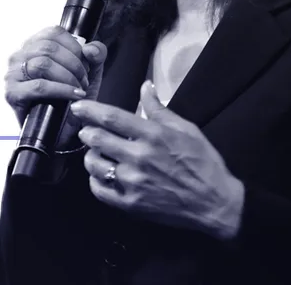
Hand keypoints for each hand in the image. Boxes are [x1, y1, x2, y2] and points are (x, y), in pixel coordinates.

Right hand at [4, 26, 107, 148]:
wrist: (65, 128)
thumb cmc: (73, 95)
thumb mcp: (91, 70)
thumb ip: (97, 54)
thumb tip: (90, 48)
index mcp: (34, 45)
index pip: (54, 33)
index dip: (75, 47)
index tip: (85, 63)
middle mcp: (19, 57)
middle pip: (48, 48)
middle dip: (74, 65)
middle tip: (84, 80)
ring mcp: (12, 75)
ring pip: (42, 64)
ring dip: (68, 77)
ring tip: (79, 89)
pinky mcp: (12, 94)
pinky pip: (39, 86)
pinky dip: (61, 90)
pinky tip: (74, 96)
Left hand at [72, 82, 245, 239]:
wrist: (213, 202)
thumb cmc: (203, 161)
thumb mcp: (187, 129)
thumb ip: (160, 109)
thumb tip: (145, 87)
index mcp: (154, 135)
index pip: (112, 118)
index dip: (90, 110)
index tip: (78, 107)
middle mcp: (139, 157)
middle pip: (97, 139)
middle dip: (87, 131)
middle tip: (86, 130)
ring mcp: (132, 182)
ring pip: (94, 164)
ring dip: (91, 155)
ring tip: (98, 153)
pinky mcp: (129, 203)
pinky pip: (99, 189)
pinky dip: (95, 179)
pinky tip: (103, 174)